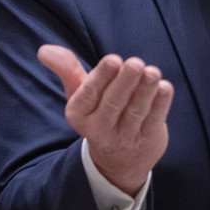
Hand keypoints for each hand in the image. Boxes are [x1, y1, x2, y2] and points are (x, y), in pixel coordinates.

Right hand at [37, 44, 173, 195]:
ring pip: (135, 111)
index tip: (114, 59)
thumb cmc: (99, 112)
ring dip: (145, 90)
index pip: (89, 93)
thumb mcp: (79, 94)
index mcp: (79, 114)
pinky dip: (161, 104)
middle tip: (135, 63)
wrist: (118, 159)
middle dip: (125, 82)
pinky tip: (165, 87)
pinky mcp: (148, 139)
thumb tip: (44, 50)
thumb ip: (67, 69)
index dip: (102, 77)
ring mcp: (125, 135)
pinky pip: (154, 120)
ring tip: (152, 72)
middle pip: (113, 102)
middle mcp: (100, 127)